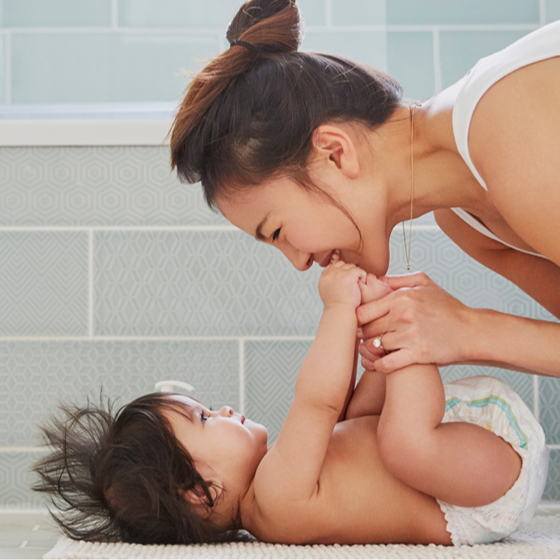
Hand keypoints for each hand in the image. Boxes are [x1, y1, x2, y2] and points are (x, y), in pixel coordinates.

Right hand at [319, 260, 366, 308]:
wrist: (340, 312)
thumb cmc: (336, 305)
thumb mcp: (326, 291)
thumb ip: (329, 280)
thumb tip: (335, 272)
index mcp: (324, 276)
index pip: (334, 265)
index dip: (342, 272)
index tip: (346, 283)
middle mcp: (330, 273)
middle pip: (344, 265)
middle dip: (349, 273)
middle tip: (351, 285)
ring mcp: (339, 273)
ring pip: (352, 267)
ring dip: (356, 275)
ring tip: (356, 287)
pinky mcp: (348, 276)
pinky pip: (359, 271)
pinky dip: (363, 277)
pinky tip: (361, 287)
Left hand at [356, 272, 470, 372]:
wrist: (471, 330)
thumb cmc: (447, 306)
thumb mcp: (424, 283)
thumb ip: (397, 280)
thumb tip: (376, 279)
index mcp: (401, 297)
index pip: (363, 311)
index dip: (358, 319)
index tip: (361, 324)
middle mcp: (403, 315)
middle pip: (366, 329)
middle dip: (363, 335)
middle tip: (364, 338)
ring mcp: (410, 335)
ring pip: (375, 345)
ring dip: (372, 350)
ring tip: (373, 350)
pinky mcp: (418, 354)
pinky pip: (388, 363)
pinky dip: (379, 366)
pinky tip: (379, 364)